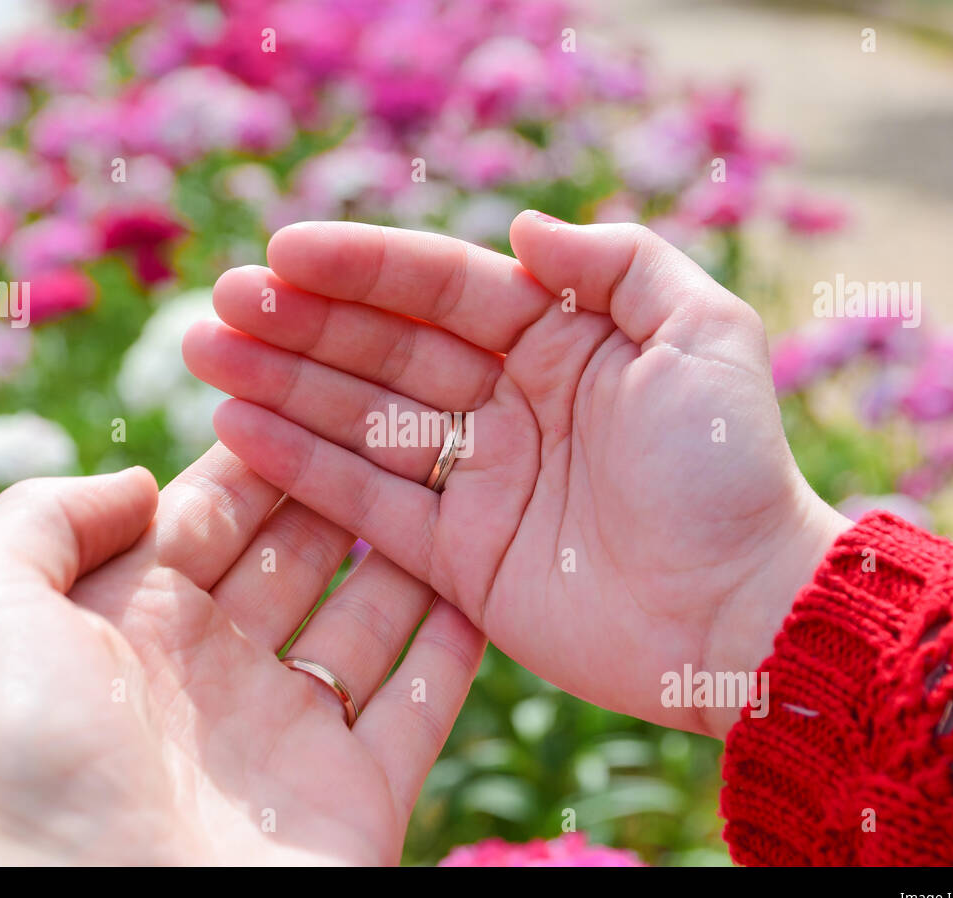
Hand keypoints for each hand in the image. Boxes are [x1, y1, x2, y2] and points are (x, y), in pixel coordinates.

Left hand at [0, 450, 483, 864]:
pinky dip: (454, 653)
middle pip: (296, 558)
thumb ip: (47, 516)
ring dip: (408, 557)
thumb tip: (142, 481)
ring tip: (456, 482)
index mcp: (129, 620)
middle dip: (343, 490)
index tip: (318, 388)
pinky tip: (481, 585)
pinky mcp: (355, 797)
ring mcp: (287, 737)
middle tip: (403, 421)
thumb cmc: (16, 755)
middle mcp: (212, 672)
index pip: (212, 513)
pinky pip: (420, 710)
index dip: (262, 453)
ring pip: (368, 624)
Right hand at [183, 213, 849, 738]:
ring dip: (283, 387)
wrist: (745, 615)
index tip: (285, 250)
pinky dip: (303, 470)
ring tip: (207, 355)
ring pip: (363, 421)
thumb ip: (620, 265)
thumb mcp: (704, 335)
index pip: (446, 288)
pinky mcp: (459, 558)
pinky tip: (237, 431)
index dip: (366, 267)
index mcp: (562, 343)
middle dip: (303, 323)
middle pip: (388, 349)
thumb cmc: (730, 469)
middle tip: (220, 303)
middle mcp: (512, 403)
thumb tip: (520, 227)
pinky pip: (368, 505)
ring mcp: (480, 481)